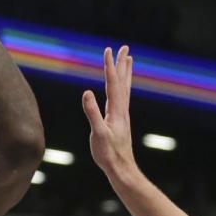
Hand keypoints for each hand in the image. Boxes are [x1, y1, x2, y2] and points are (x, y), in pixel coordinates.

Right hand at [82, 46, 137, 180]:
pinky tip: (119, 88)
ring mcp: (122, 114)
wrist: (121, 168)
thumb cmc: (108, 153)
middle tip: (125, 48)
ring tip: (128, 60)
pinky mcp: (120, 120)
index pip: (112, 83)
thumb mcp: (98, 133)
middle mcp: (122, 109)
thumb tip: (86, 92)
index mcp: (116, 110)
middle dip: (122, 64)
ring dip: (125, 73)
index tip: (107, 50)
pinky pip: (122, 97)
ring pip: (124, 88)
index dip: (109, 66)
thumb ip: (92, 113)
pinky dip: (122, 87)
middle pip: (122, 82)